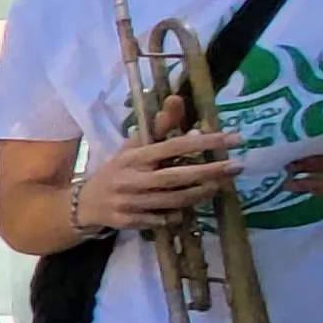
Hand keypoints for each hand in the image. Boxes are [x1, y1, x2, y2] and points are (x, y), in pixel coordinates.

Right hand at [77, 102, 245, 229]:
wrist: (85, 203)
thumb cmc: (117, 170)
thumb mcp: (133, 146)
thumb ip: (158, 126)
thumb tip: (178, 100)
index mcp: (134, 157)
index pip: (173, 146)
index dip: (204, 142)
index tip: (233, 139)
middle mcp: (132, 179)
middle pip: (177, 177)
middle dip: (210, 171)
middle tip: (237, 166)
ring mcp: (130, 202)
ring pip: (173, 200)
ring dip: (200, 193)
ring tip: (221, 185)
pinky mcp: (129, 221)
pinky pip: (162, 219)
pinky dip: (179, 214)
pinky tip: (191, 207)